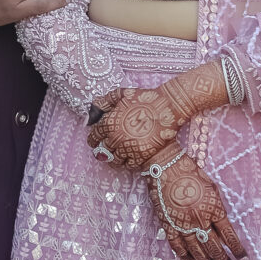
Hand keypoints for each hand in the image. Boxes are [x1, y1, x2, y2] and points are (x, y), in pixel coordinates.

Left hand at [88, 59, 230, 170]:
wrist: (168, 107)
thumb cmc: (145, 99)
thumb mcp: (122, 94)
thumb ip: (104, 101)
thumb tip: (92, 111)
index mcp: (109, 122)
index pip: (94, 136)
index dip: (93, 139)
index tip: (94, 141)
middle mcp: (116, 137)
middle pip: (103, 150)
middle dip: (103, 149)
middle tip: (106, 149)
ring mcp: (129, 148)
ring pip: (115, 160)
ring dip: (115, 158)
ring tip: (118, 155)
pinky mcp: (141, 155)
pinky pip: (129, 165)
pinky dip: (128, 162)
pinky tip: (130, 157)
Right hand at [146, 152, 246, 259]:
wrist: (164, 166)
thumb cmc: (190, 172)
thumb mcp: (212, 187)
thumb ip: (217, 207)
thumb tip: (221, 224)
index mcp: (213, 208)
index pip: (229, 235)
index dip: (237, 249)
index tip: (243, 258)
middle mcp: (199, 219)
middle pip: (214, 247)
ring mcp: (182, 224)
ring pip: (196, 250)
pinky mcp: (168, 225)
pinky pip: (177, 246)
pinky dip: (185, 256)